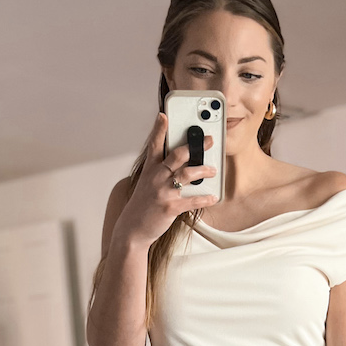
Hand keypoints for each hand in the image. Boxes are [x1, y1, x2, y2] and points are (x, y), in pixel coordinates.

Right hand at [114, 111, 218, 246]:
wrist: (132, 230)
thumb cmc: (142, 206)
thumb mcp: (147, 184)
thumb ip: (160, 172)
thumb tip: (181, 165)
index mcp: (150, 170)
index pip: (154, 145)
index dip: (159, 129)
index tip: (164, 116)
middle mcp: (156, 177)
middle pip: (177, 155)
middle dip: (195, 146)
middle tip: (208, 140)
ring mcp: (163, 192)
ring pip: (187, 174)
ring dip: (203, 170)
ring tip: (213, 170)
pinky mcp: (170, 207)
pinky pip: (192, 200)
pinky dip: (205, 198)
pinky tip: (213, 197)